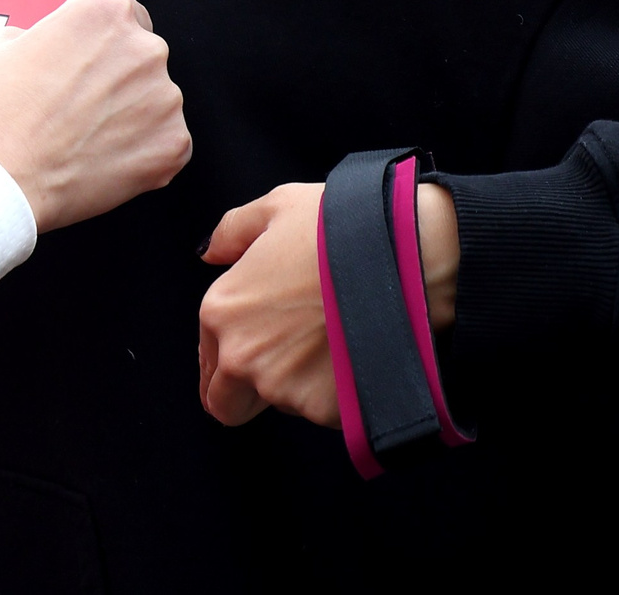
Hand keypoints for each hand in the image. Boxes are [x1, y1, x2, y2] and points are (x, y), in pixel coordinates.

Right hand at [0, 0, 189, 231]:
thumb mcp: (4, 46)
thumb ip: (42, 34)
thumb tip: (52, 46)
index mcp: (107, 12)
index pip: (125, 18)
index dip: (103, 47)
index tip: (89, 66)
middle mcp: (145, 47)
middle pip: (143, 59)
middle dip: (118, 81)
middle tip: (81, 108)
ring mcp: (165, 98)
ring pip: (156, 103)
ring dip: (131, 118)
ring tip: (86, 139)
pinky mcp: (173, 144)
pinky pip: (167, 144)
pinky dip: (142, 154)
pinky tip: (103, 160)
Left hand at [196, 181, 456, 427]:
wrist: (410, 257)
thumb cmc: (342, 227)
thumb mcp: (277, 207)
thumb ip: (232, 232)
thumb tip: (210, 253)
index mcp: (222, 311)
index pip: (208, 366)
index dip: (227, 358)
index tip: (256, 345)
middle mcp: (245, 358)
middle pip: (228, 404)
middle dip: (246, 393)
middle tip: (283, 363)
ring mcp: (287, 391)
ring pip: (284, 403)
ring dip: (299, 383)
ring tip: (334, 340)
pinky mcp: (330, 412)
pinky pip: (326, 412)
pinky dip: (338, 393)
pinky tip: (358, 354)